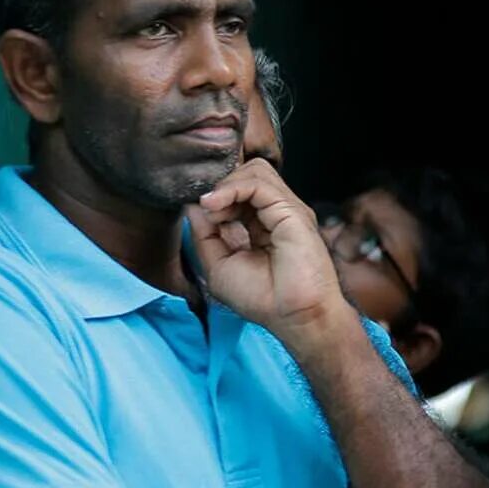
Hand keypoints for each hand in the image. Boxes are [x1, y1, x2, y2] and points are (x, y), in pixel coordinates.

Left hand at [186, 160, 346, 342]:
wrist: (295, 316)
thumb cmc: (264, 300)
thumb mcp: (218, 266)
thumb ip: (205, 235)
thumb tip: (192, 206)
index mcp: (262, 226)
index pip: (239, 191)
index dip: (217, 196)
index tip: (201, 214)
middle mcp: (277, 214)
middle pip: (247, 174)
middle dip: (221, 187)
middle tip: (208, 213)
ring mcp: (286, 210)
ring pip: (254, 171)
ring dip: (225, 186)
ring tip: (213, 209)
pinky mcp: (292, 211)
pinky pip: (258, 183)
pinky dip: (232, 189)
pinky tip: (216, 206)